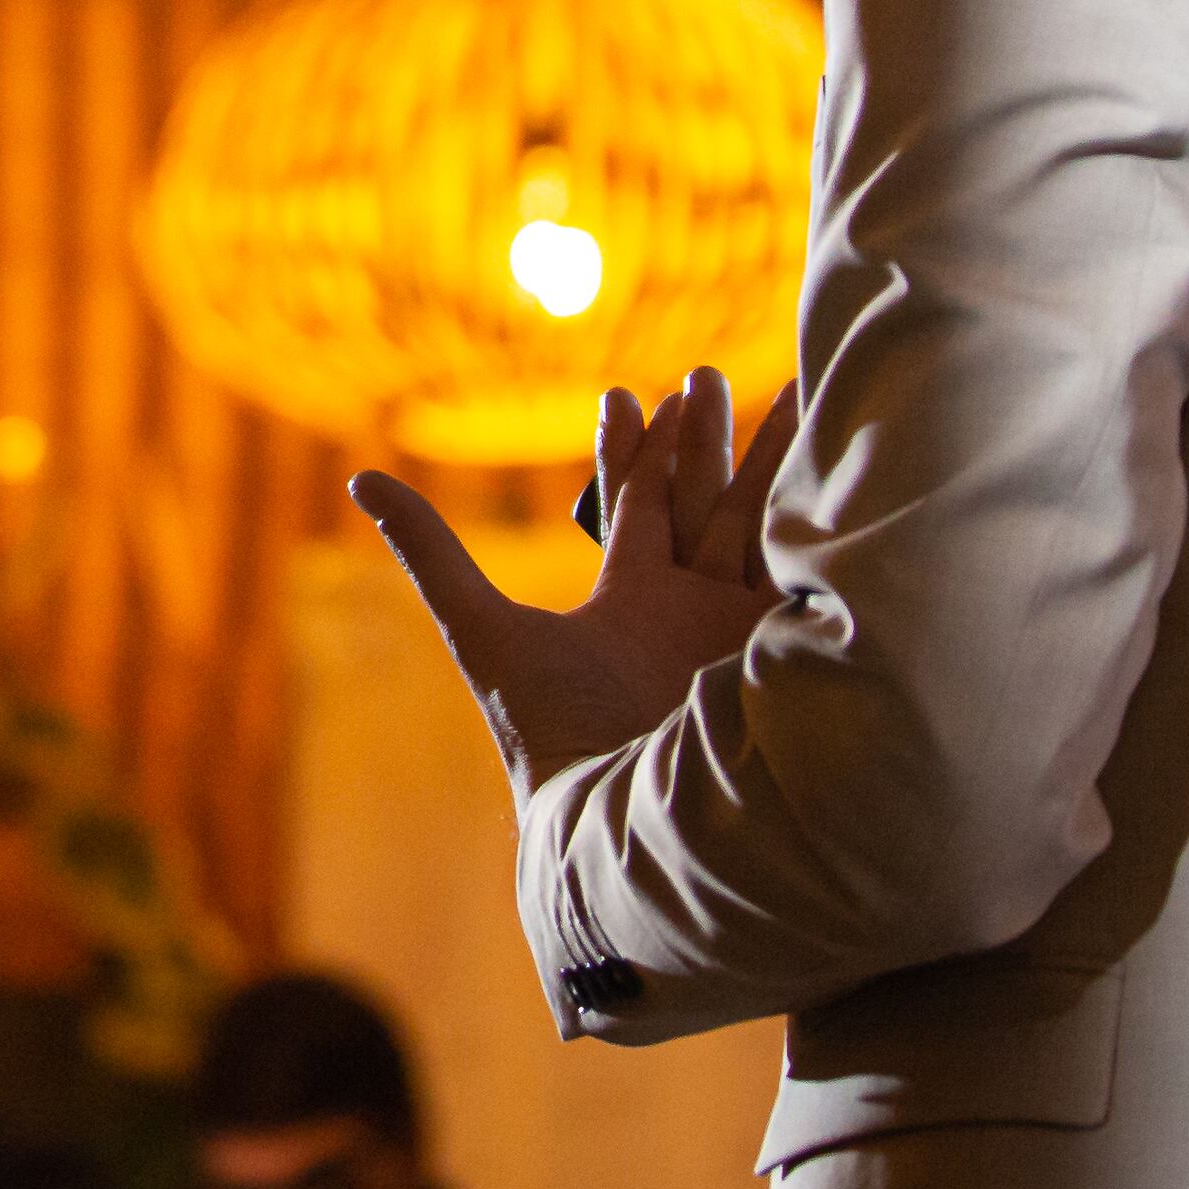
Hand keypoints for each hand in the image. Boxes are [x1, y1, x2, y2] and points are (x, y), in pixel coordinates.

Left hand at [352, 366, 795, 794]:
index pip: (637, 509)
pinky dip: (815, 518)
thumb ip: (431, 552)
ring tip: (789, 390)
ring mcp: (741, 630)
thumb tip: (357, 479)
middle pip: (702, 503)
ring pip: (759, 524)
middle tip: (701, 373)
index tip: (626, 394)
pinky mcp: (784, 651)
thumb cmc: (549, 731)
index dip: (634, 451)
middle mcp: (689, 610)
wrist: (620, 815)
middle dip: (706, 438)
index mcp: (630, 601)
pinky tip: (831, 466)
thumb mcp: (482, 627)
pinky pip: (806, 571)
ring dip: (771, 458)